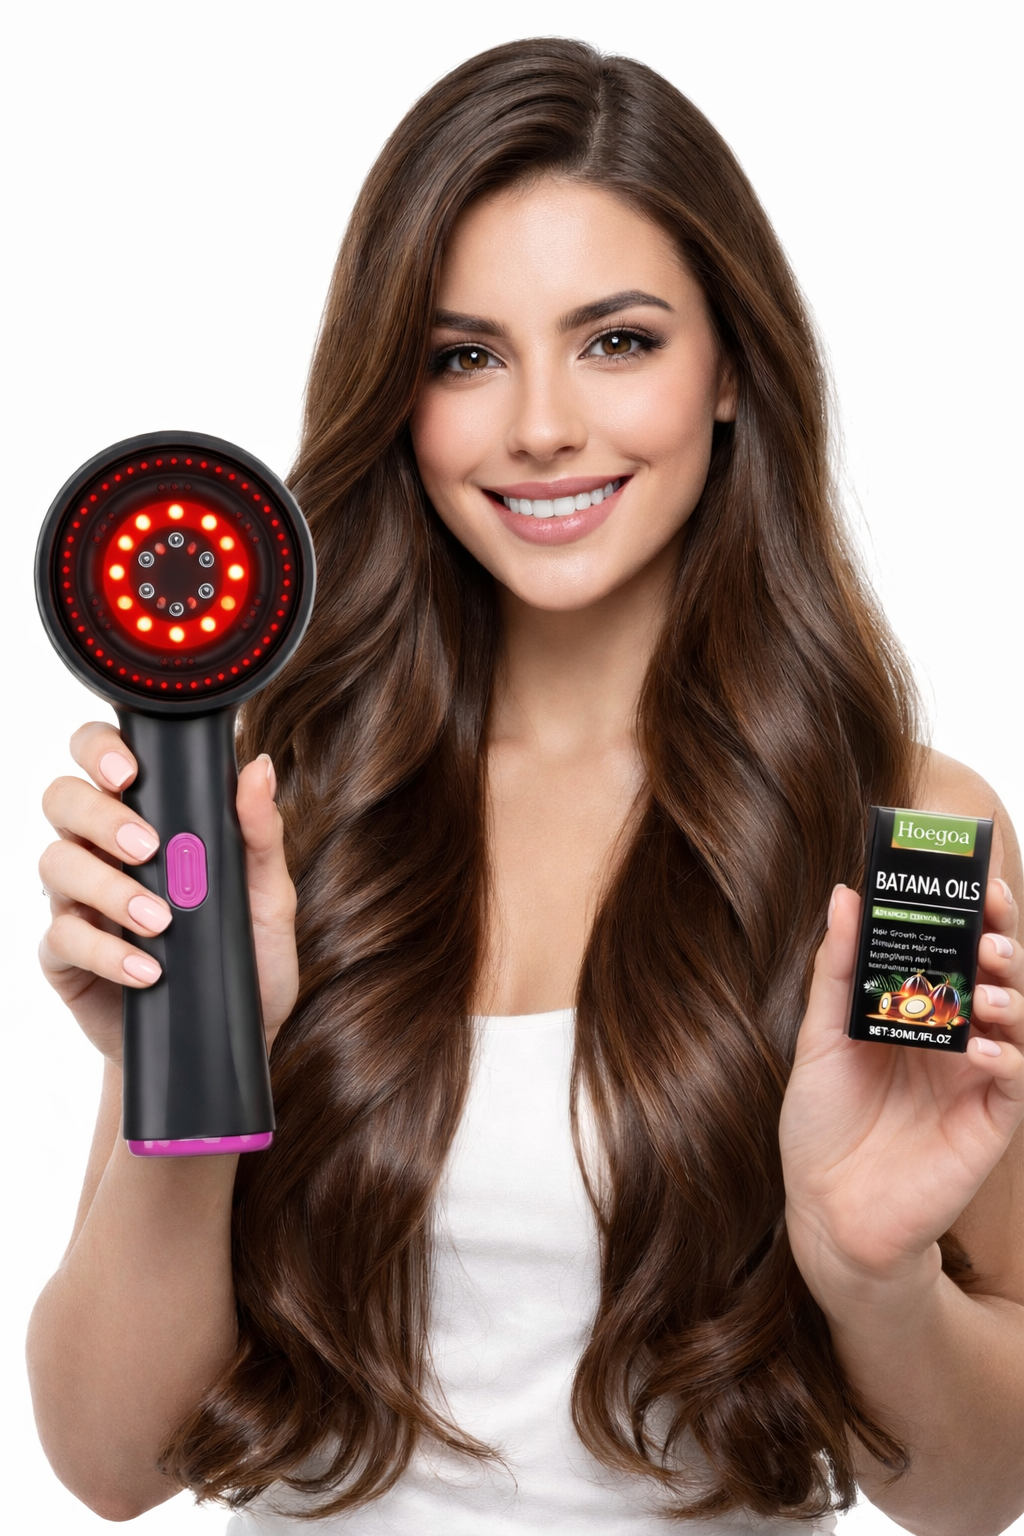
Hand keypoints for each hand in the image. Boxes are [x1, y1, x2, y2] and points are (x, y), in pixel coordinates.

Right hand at [39, 722, 298, 1066]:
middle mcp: (101, 850)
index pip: (100, 758)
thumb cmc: (244, 959)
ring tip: (159, 920)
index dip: (99, 749)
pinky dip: (106, 952)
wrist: (223, 1040)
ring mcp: (77, 901)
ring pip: (55, 863)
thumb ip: (259, 835)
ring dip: (108, 887)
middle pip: (62, 798)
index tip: (129, 771)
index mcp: (146, 818)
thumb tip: (258, 769)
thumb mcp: (268, 899)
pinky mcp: (64, 956)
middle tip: (146, 846)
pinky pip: (61, 936)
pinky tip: (147, 969)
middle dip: (99, 814)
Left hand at [780, 881, 1023, 1306]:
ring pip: (1016, 1022)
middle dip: (999, 940)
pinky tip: (984, 1047)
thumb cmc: (822, 1123)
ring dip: (1010, 994)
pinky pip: (1014, 1080)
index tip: (973, 879)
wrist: (827, 1209)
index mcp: (916, 1011)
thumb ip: (837, 969)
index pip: (955, 951)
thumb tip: (845, 896)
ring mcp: (975, 1079)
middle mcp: (954, 1038)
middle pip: (995, 977)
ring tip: (987, 982)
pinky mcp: (989, 1122)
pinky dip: (1007, 1056)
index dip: (971, 914)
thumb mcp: (820, 1038)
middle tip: (990, 916)